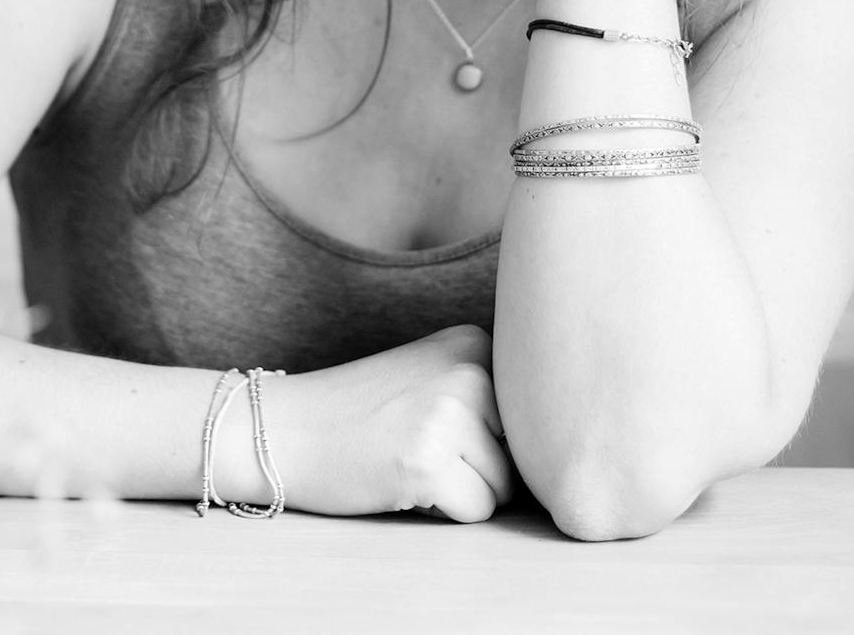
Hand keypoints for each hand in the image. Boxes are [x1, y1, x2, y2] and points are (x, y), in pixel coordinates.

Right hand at [272, 324, 514, 521]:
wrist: (288, 426)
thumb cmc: (364, 411)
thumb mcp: (433, 372)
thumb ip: (493, 390)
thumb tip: (565, 448)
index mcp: (473, 341)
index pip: (528, 417)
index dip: (485, 436)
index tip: (436, 419)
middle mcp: (467, 368)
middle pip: (520, 454)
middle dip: (477, 466)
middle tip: (417, 442)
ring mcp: (448, 412)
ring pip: (503, 487)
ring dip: (462, 489)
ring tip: (409, 458)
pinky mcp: (429, 461)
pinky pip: (477, 512)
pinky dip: (445, 511)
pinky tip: (401, 479)